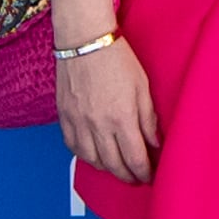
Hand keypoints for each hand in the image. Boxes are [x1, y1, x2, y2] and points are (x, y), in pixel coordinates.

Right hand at [56, 38, 157, 183]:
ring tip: (117, 168)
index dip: (143, 173)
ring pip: (92, 161)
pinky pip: (73, 147)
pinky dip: (85, 157)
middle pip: (114, 165)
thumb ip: (148, 118)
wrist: (84, 40)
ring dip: (107, 169)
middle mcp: (98, 126)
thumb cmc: (116, 58)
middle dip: (127, 176)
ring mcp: (79, 123)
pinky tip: (95, 156)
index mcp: (122, 118)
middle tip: (135, 178)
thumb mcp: (142, 87)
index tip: (148, 176)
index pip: (134, 159)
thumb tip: (154, 142)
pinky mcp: (64, 117)